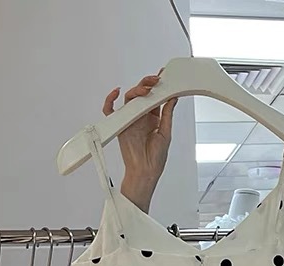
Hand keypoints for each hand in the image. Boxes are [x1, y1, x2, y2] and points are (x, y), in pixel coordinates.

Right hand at [103, 74, 176, 213]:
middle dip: (148, 84)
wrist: (145, 172)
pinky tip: (116, 93)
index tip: (164, 75)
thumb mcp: (166, 133)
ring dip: (136, 90)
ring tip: (145, 90)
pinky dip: (110, 100)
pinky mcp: (120, 125)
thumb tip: (173, 97)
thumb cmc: (155, 158)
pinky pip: (111, 110)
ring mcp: (130, 119)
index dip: (159, 85)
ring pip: (130, 98)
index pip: (155, 96)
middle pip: (142, 94)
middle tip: (156, 80)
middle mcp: (141, 116)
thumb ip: (167, 114)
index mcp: (154, 117)